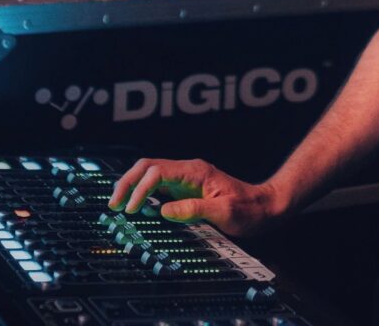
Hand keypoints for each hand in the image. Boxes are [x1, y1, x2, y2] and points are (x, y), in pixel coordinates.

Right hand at [107, 157, 283, 235]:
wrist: (265, 207)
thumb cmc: (249, 209)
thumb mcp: (224, 213)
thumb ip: (193, 210)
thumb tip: (163, 210)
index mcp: (195, 171)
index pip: (157, 171)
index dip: (140, 189)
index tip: (132, 210)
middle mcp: (188, 170)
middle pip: (148, 166)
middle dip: (127, 182)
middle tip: (113, 204)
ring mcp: (186, 178)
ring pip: (150, 174)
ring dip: (133, 186)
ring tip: (119, 204)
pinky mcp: (186, 188)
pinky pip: (159, 186)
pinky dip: (143, 193)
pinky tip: (138, 207)